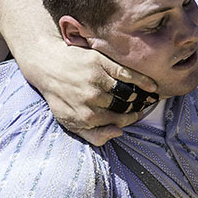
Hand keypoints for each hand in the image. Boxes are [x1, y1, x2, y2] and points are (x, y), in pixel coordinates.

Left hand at [20, 46, 157, 145]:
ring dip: (140, 96)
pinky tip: (150, 85)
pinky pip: (128, 74)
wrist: (46, 64)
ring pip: (128, 92)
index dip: (130, 119)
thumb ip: (93, 134)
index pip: (118, 122)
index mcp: (85, 116)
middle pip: (125, 108)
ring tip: (146, 96)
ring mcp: (97, 80)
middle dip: (136, 108)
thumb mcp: (69, 121)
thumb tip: (118, 133)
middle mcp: (92, 99)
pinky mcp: (101, 63)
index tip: (136, 115)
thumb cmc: (59, 95)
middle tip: (142, 106)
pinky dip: (142, 80)